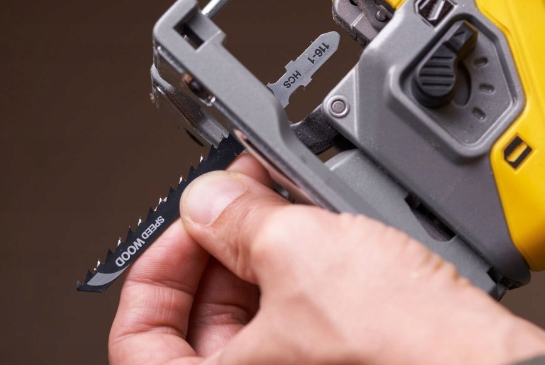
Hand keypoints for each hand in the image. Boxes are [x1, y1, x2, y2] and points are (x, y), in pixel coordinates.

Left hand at [109, 155, 544, 364]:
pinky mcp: (338, 360)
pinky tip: (316, 227)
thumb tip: (208, 199)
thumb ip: (237, 218)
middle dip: (218, 242)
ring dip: (262, 247)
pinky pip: (295, 310)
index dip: (156, 268)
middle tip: (237, 195)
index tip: (185, 225)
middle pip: (200, 315)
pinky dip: (297, 266)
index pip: (138, 336)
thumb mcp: (301, 254)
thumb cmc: (406, 349)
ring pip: (251, 309)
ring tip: (282, 200)